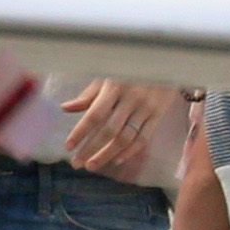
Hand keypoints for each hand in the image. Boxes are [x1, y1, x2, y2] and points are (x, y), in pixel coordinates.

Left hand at [63, 80, 180, 177]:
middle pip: (109, 131)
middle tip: (77, 163)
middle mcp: (131, 99)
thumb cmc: (129, 72)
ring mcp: (146, 108)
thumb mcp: (107, 78)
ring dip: (107, 154)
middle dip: (91, 149)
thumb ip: (88, 95)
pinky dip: (129, 151)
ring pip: (125, 138)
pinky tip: (116, 159)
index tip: (68, 146)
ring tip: (92, 165)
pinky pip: (143, 138)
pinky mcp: (158, 115)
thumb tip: (65, 108)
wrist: (164, 65)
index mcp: (114, 87)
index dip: (81, 132)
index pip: (95, 115)